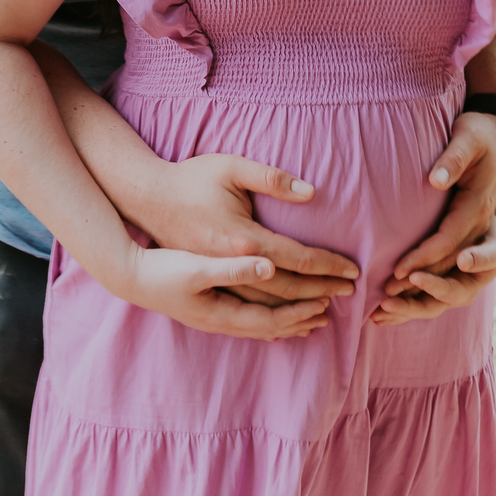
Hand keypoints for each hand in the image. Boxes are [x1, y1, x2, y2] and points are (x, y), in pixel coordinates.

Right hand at [118, 242, 333, 339]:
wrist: (127, 273)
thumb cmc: (161, 263)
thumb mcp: (196, 262)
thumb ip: (234, 267)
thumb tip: (270, 265)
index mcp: (221, 306)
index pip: (274, 314)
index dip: (305, 305)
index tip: (330, 298)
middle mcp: (221, 319)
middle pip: (272, 325)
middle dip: (304, 316)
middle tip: (334, 308)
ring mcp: (214, 318)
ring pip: (262, 326)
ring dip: (291, 321)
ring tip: (316, 317)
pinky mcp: (208, 310)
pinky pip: (250, 321)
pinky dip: (272, 320)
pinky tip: (278, 318)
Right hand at [135, 153, 358, 307]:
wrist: (144, 201)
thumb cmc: (189, 180)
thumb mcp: (229, 168)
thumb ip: (270, 180)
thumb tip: (310, 193)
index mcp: (240, 242)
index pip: (295, 262)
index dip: (326, 267)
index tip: (351, 272)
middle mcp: (230, 270)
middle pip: (285, 293)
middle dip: (320, 293)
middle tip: (349, 294)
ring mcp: (214, 285)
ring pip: (265, 312)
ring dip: (298, 314)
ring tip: (324, 315)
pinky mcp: (204, 290)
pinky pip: (244, 315)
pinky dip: (270, 323)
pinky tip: (284, 326)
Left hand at [391, 111, 495, 280]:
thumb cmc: (479, 133)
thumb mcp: (467, 137)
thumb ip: (453, 158)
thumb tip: (435, 181)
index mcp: (478, 204)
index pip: (449, 238)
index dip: (424, 256)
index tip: (399, 270)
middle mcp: (481, 222)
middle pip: (452, 264)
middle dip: (421, 281)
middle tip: (388, 294)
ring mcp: (478, 228)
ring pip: (454, 269)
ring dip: (425, 287)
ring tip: (392, 300)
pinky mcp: (470, 228)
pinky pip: (451, 259)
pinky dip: (430, 277)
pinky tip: (406, 287)